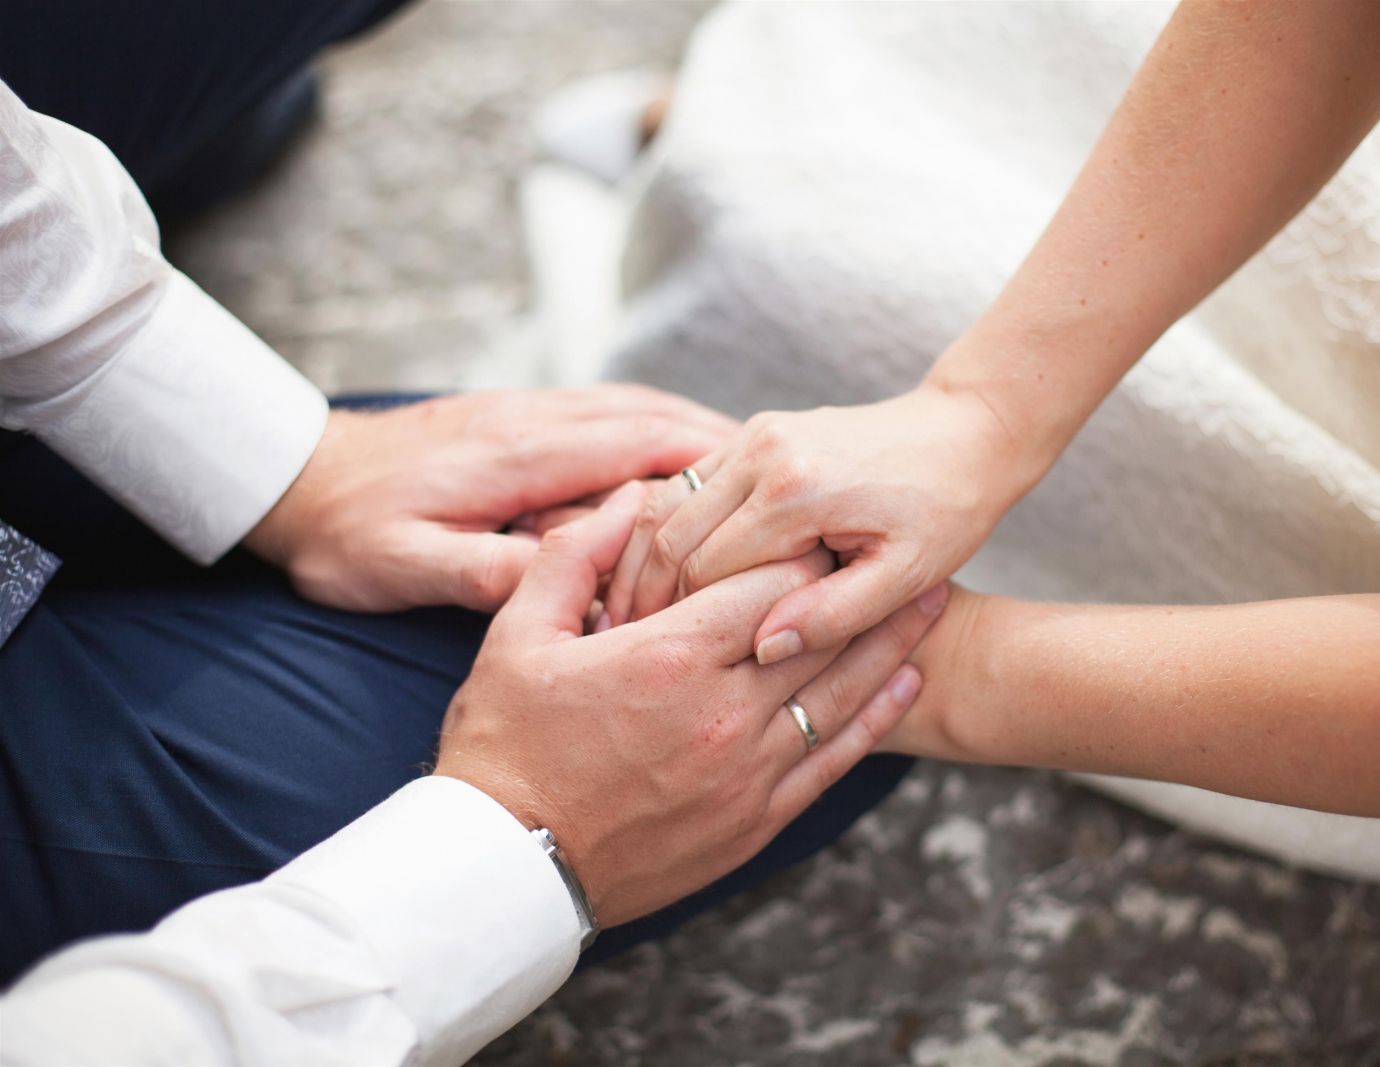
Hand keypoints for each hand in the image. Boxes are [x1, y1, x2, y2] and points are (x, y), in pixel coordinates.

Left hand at [243, 387, 733, 612]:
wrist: (292, 474)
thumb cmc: (345, 529)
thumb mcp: (407, 566)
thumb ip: (491, 573)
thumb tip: (580, 592)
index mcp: (522, 455)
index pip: (640, 449)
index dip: (713, 470)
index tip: (772, 495)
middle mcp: (538, 420)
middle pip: (656, 418)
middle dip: (726, 447)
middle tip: (789, 481)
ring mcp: (530, 412)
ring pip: (638, 408)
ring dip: (699, 432)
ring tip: (759, 468)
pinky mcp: (518, 416)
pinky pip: (610, 412)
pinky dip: (659, 427)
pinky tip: (681, 457)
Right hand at [433, 482, 945, 925]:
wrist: (505, 871)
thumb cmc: (504, 748)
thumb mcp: (517, 638)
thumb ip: (574, 557)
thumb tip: (630, 498)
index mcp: (667, 658)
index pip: (766, 584)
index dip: (803, 549)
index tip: (828, 523)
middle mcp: (721, 712)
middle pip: (820, 633)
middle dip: (867, 584)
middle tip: (913, 545)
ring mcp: (745, 771)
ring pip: (841, 693)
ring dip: (891, 644)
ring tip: (933, 601)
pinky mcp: (756, 819)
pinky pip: (834, 759)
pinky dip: (877, 717)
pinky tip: (905, 682)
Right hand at [607, 383, 1021, 663]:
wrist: (965, 433)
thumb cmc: (947, 511)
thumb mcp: (906, 577)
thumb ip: (836, 615)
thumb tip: (766, 650)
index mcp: (798, 491)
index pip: (704, 570)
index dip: (678, 624)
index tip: (662, 670)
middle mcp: (765, 452)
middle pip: (671, 533)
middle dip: (645, 593)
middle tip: (628, 648)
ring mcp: (755, 434)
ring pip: (667, 502)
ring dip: (646, 559)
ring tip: (636, 616)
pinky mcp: (755, 432)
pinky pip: (690, 482)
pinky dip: (669, 528)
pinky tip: (667, 577)